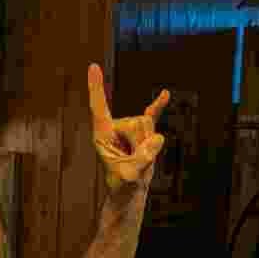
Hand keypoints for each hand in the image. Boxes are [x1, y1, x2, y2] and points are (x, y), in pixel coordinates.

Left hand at [88, 65, 168, 190]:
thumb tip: (156, 139)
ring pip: (149, 125)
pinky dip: (159, 105)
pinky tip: (165, 94)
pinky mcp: (143, 132)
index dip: (97, 88)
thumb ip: (141, 160)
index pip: (99, 107)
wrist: (130, 191)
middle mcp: (115, 126)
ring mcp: (129, 128)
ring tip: (138, 159)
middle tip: (132, 162)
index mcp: (102, 134)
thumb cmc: (122, 185)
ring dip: (149, 146)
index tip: (93, 66)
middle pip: (137, 123)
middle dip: (141, 145)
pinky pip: (153, 114)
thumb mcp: (129, 176)